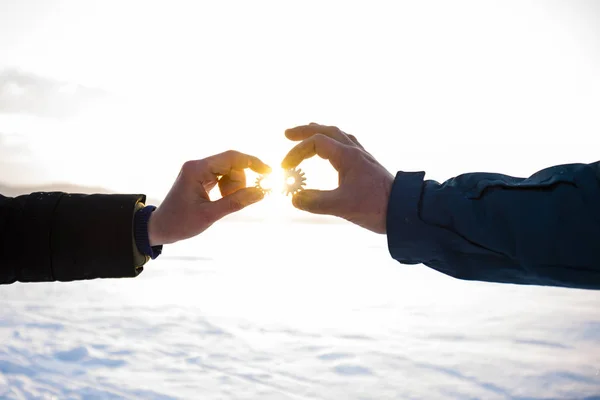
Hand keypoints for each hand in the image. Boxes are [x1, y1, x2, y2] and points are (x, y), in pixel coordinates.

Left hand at [148, 150, 270, 245]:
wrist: (160, 228)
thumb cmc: (180, 222)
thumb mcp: (210, 215)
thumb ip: (236, 202)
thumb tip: (261, 192)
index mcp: (197, 169)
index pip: (231, 158)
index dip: (252, 163)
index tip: (269, 171)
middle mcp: (198, 165)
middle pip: (232, 164)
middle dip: (241, 181)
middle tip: (239, 200)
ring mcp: (199, 170)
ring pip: (230, 171)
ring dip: (234, 186)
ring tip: (224, 203)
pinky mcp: (201, 177)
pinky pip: (223, 177)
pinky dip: (228, 188)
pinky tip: (222, 199)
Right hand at [282, 123, 393, 233]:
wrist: (404, 210)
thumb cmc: (376, 207)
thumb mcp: (342, 206)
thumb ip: (315, 202)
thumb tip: (294, 198)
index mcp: (348, 156)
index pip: (316, 143)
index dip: (296, 152)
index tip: (286, 168)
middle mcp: (355, 151)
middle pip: (327, 131)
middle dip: (305, 131)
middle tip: (287, 134)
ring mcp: (362, 157)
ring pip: (338, 135)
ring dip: (320, 132)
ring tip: (306, 134)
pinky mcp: (366, 166)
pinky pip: (347, 144)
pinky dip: (333, 142)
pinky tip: (331, 149)